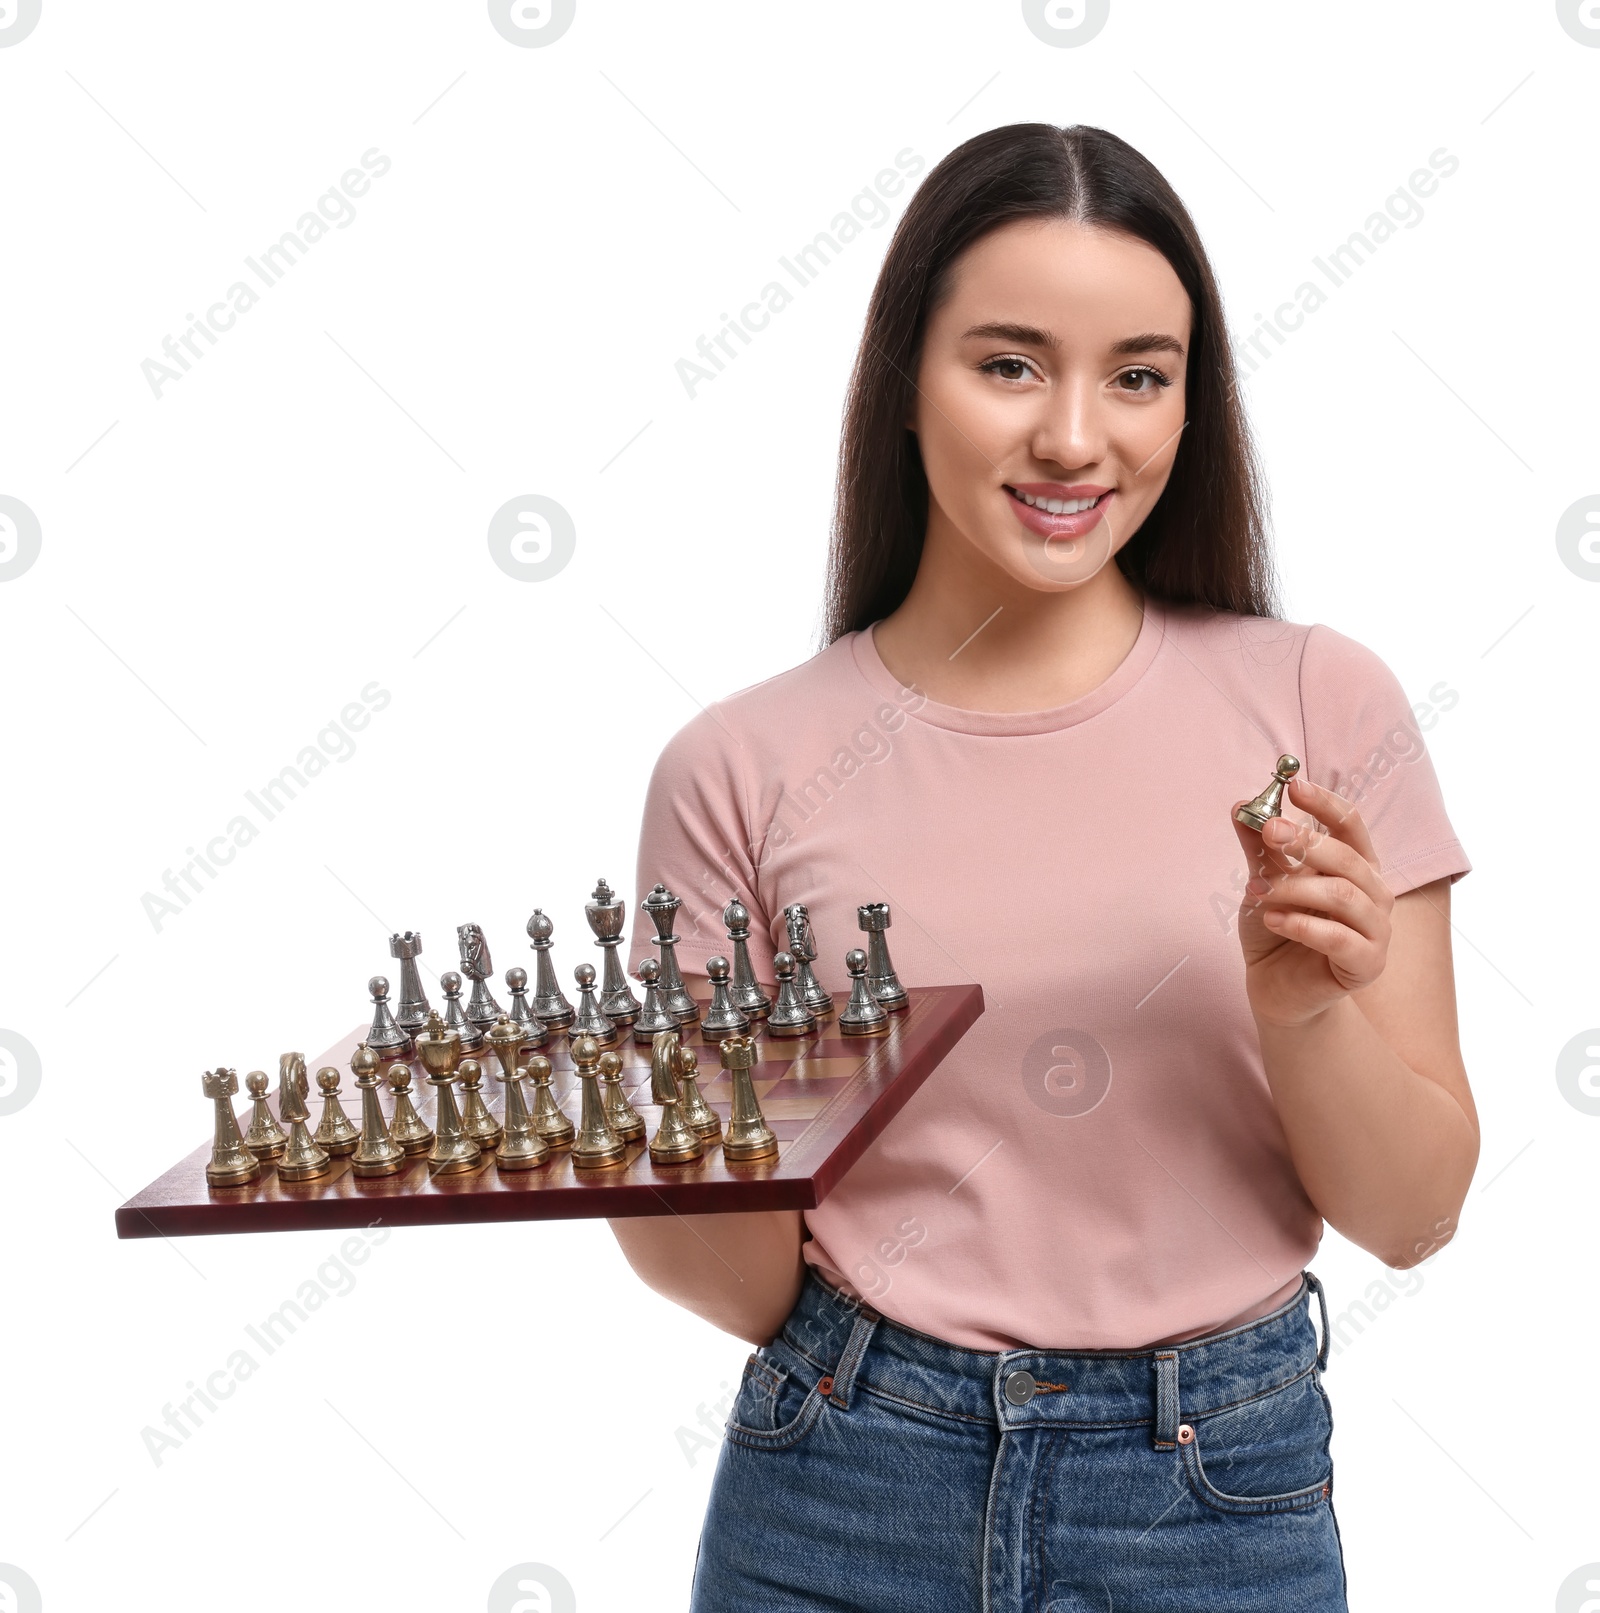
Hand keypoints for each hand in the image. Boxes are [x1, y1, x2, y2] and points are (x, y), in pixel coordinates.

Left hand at [1229, 775, 1394, 1027]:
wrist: (1277, 987)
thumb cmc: (1278, 928)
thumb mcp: (1264, 882)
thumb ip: (1259, 847)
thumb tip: (1242, 805)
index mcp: (1356, 865)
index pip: (1351, 824)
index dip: (1325, 802)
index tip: (1294, 785)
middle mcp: (1374, 892)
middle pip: (1347, 857)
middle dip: (1304, 840)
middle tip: (1268, 831)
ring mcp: (1377, 929)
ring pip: (1342, 895)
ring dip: (1293, 887)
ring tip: (1256, 891)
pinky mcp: (1367, 963)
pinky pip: (1339, 938)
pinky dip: (1301, 925)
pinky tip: (1272, 920)